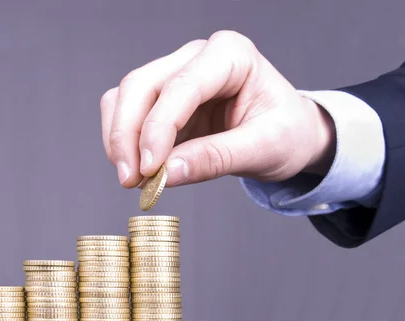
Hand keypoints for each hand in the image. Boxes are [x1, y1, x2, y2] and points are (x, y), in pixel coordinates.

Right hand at [100, 31, 335, 187]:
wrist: (289, 135)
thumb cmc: (286, 133)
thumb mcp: (265, 149)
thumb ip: (215, 159)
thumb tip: (165, 175)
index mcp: (231, 55)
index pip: (181, 86)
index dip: (158, 128)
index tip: (149, 169)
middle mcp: (196, 57)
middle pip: (141, 85)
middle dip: (127, 134)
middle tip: (131, 179)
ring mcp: (175, 74)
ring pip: (125, 96)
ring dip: (118, 138)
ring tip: (131, 178)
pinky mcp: (161, 100)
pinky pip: (126, 112)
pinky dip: (122, 141)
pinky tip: (135, 169)